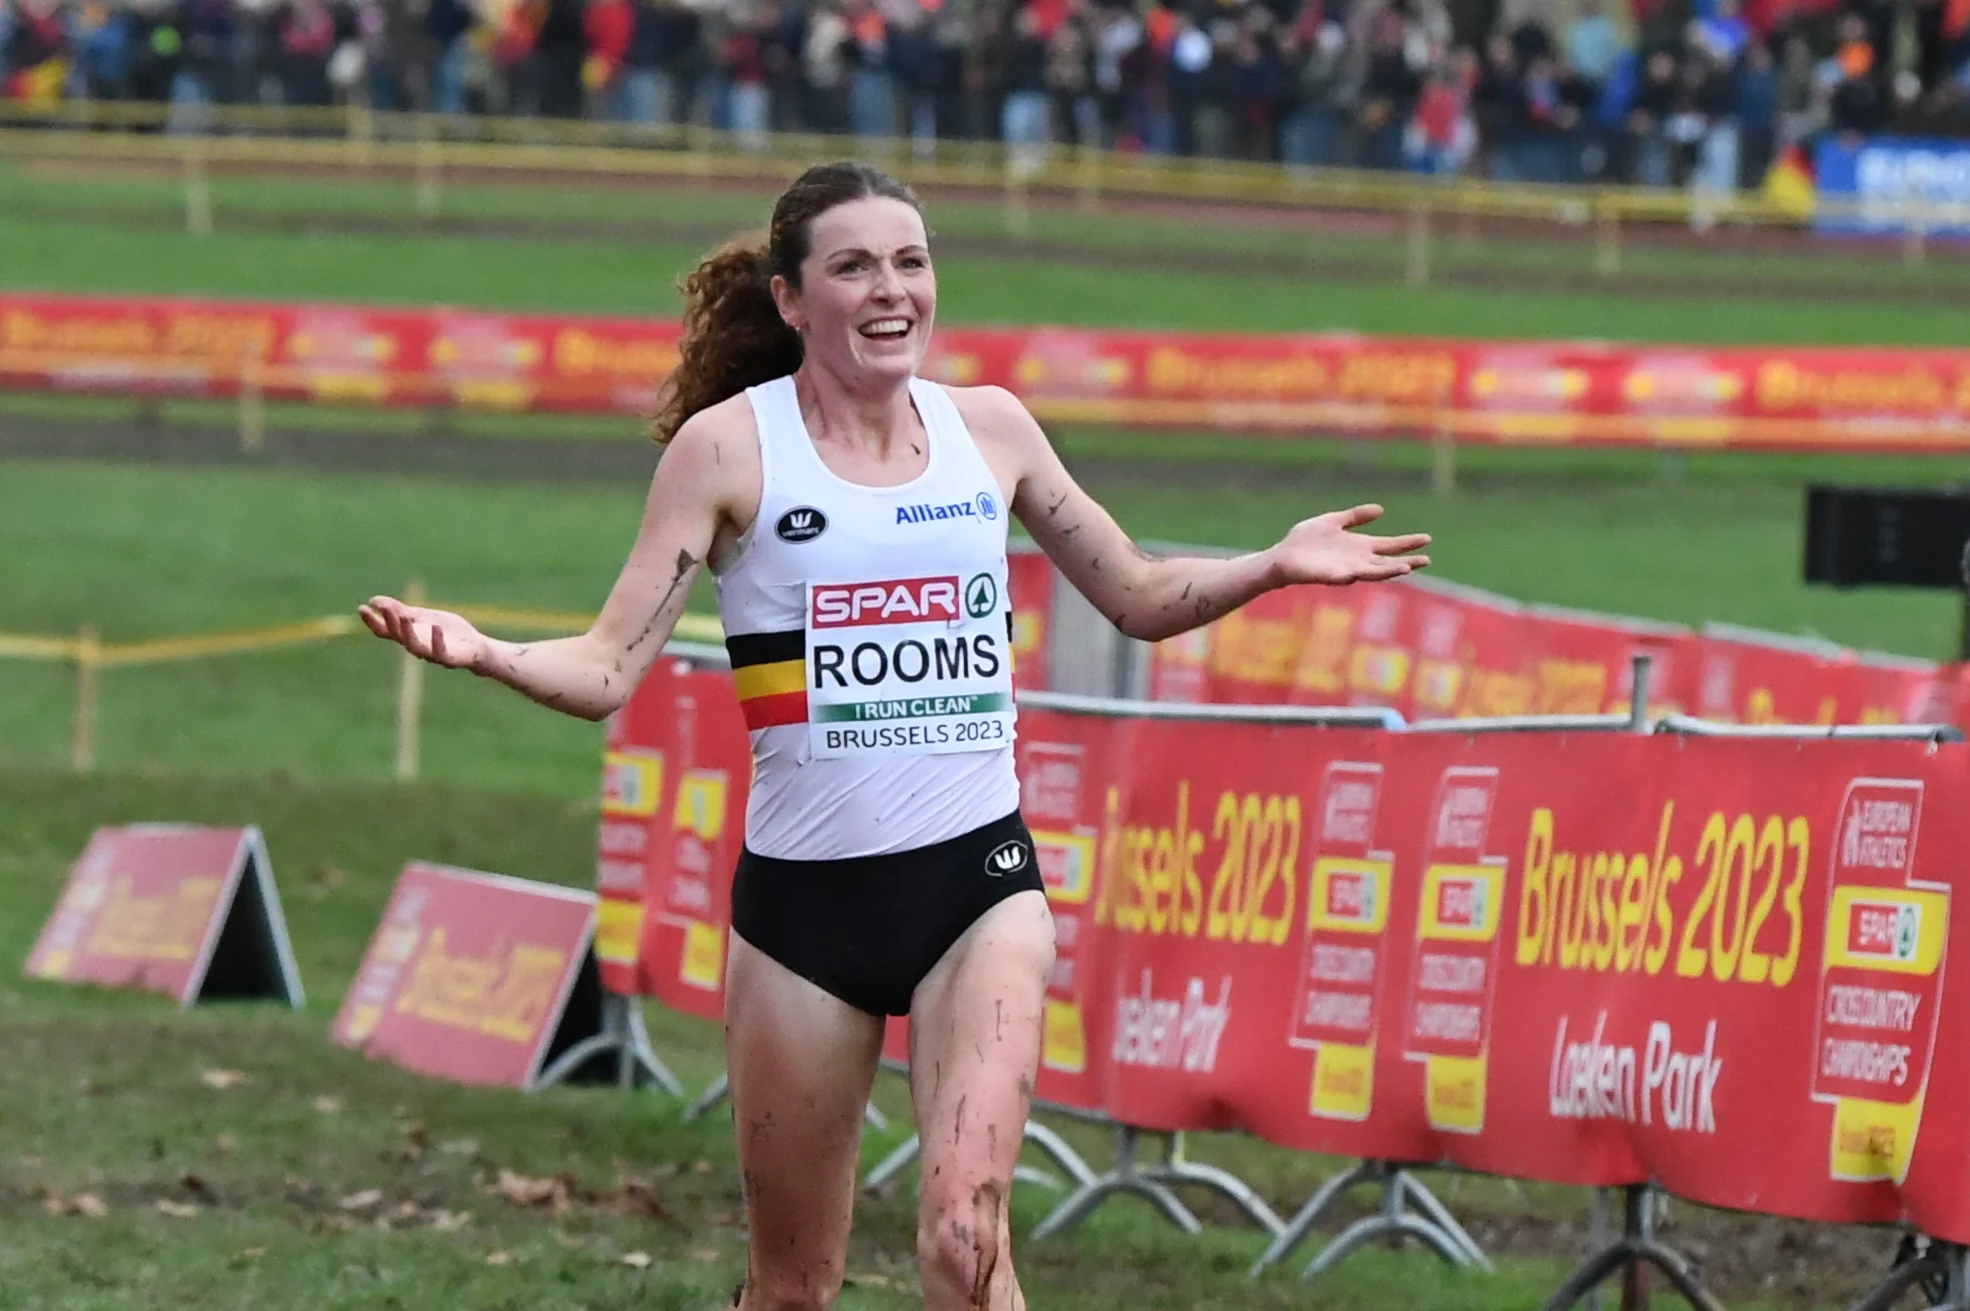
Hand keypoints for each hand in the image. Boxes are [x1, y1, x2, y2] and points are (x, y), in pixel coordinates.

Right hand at [358, 595, 491, 671]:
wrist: (474, 646)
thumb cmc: (447, 631)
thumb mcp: (422, 616)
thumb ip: (400, 610)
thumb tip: (373, 600)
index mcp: (408, 636)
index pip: (385, 631)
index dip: (373, 621)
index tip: (362, 608)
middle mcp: (417, 647)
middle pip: (398, 637)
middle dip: (391, 623)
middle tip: (385, 608)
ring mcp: (432, 654)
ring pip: (415, 647)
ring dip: (408, 632)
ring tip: (405, 616)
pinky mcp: (450, 659)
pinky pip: (440, 652)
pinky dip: (436, 640)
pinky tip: (434, 627)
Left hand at [1269, 504, 1430, 586]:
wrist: (1282, 556)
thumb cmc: (1306, 540)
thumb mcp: (1333, 521)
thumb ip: (1355, 517)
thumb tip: (1381, 509)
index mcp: (1360, 547)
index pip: (1389, 546)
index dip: (1407, 543)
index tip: (1427, 539)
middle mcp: (1356, 560)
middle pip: (1387, 563)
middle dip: (1406, 562)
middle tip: (1426, 560)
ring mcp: (1343, 570)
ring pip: (1370, 573)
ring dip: (1387, 572)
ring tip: (1404, 568)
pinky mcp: (1327, 576)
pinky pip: (1342, 577)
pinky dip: (1351, 576)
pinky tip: (1359, 573)